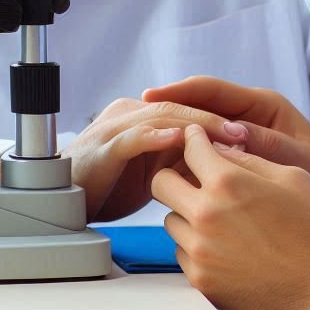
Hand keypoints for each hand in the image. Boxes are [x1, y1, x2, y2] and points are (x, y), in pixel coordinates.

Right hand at [64, 98, 246, 221]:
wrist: (59, 204)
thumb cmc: (108, 186)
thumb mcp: (155, 172)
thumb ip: (184, 162)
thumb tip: (224, 162)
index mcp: (146, 115)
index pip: (190, 106)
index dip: (221, 116)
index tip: (251, 134)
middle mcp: (133, 113)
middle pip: (182, 106)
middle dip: (216, 120)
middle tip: (246, 134)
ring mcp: (117, 127)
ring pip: (164, 116)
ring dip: (197, 126)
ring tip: (225, 136)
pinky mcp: (104, 148)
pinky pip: (134, 137)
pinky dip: (157, 137)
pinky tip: (178, 139)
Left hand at [153, 125, 309, 309]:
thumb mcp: (292, 176)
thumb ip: (250, 159)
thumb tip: (220, 149)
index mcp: (229, 182)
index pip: (190, 146)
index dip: (194, 139)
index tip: (198, 142)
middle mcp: (206, 215)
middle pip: (161, 183)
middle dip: (176, 174)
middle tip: (197, 179)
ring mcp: (200, 252)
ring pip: (170, 220)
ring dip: (187, 213)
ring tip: (220, 218)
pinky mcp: (202, 282)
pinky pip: (182, 254)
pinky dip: (196, 246)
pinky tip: (226, 247)